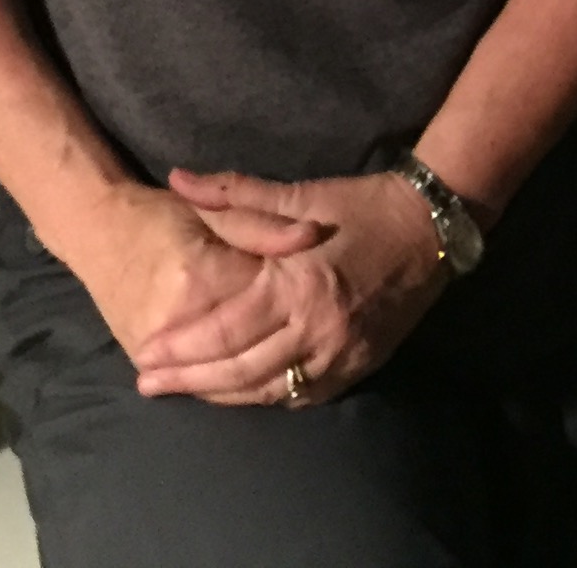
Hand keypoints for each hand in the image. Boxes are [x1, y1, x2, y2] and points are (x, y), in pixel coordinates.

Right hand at [53, 181, 317, 367]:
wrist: (96, 231)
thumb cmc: (160, 216)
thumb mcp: (215, 212)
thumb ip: (262, 226)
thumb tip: (312, 234)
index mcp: (199, 275)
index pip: (264, 298)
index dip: (296, 295)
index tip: (326, 288)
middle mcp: (177, 318)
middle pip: (248, 344)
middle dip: (287, 342)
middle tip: (328, 336)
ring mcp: (156, 345)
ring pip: (223, 372)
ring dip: (266, 374)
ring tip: (302, 367)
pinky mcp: (144, 357)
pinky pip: (197, 381)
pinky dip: (231, 386)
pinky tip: (263, 382)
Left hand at [132, 168, 450, 406]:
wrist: (432, 228)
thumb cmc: (361, 206)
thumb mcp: (299, 192)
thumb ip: (233, 193)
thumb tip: (177, 178)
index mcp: (298, 285)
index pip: (225, 329)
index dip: (181, 346)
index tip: (144, 354)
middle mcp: (316, 329)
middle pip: (237, 370)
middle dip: (187, 379)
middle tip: (147, 384)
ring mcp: (339, 354)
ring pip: (267, 391)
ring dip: (220, 395)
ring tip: (182, 392)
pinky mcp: (357, 366)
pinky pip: (302, 396)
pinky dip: (265, 398)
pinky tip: (238, 394)